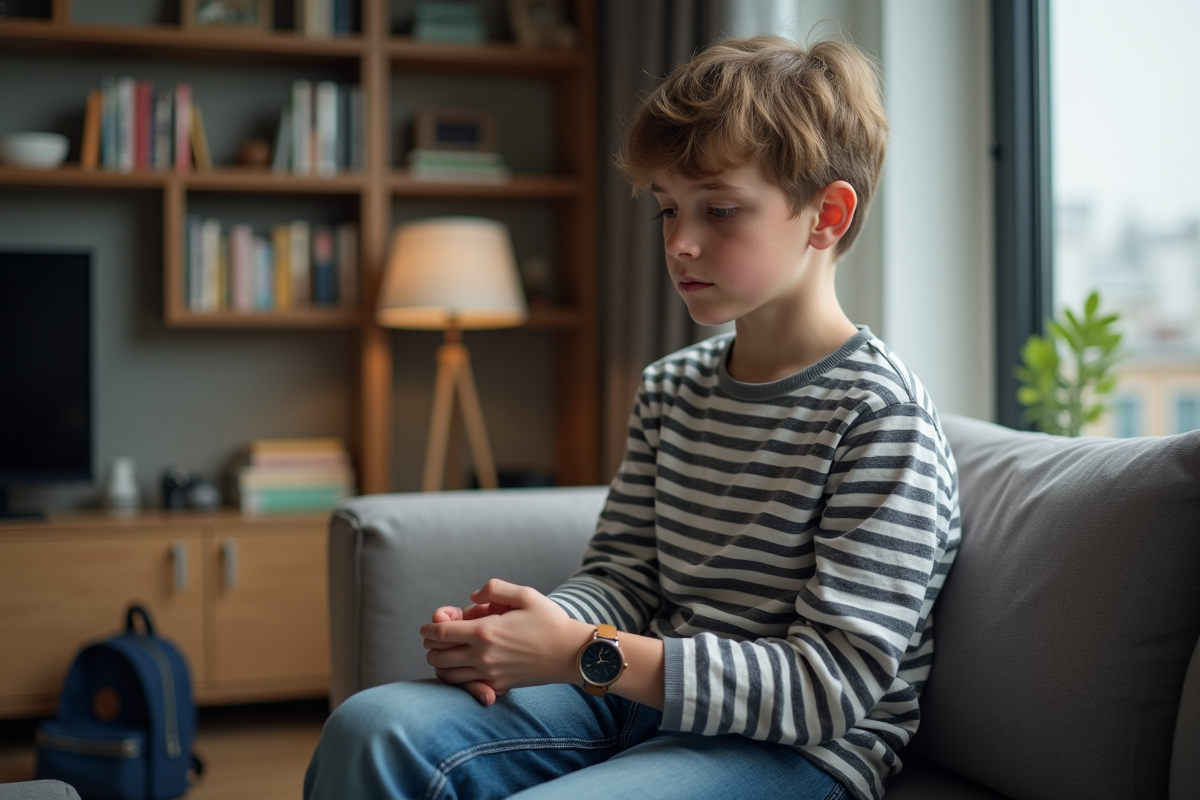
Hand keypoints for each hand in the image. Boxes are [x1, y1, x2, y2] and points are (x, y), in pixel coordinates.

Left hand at [421, 579, 588, 704]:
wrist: (571, 653)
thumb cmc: (550, 621)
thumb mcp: (525, 594)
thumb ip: (494, 588)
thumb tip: (472, 596)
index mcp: (486, 631)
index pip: (440, 633)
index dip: (429, 629)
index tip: (427, 627)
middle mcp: (483, 655)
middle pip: (438, 657)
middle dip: (432, 646)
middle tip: (439, 638)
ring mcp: (490, 674)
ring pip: (449, 675)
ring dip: (442, 664)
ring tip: (448, 653)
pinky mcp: (499, 685)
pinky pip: (467, 687)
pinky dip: (459, 679)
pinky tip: (465, 668)